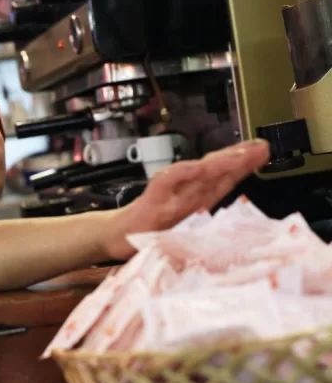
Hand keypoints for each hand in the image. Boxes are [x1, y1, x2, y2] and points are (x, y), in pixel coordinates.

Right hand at [104, 139, 270, 259]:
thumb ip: (207, 229)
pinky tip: (198, 166)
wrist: (118, 237)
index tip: (264, 153)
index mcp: (196, 201)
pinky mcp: (152, 199)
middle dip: (239, 157)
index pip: (224, 179)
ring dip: (220, 162)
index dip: (245, 166)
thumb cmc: (150, 233)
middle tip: (262, 146)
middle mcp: (186, 193)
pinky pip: (169, 182)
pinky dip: (183, 173)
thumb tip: (245, 235)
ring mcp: (169, 194)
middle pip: (216, 171)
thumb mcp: (184, 233)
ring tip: (240, 154)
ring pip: (198, 173)